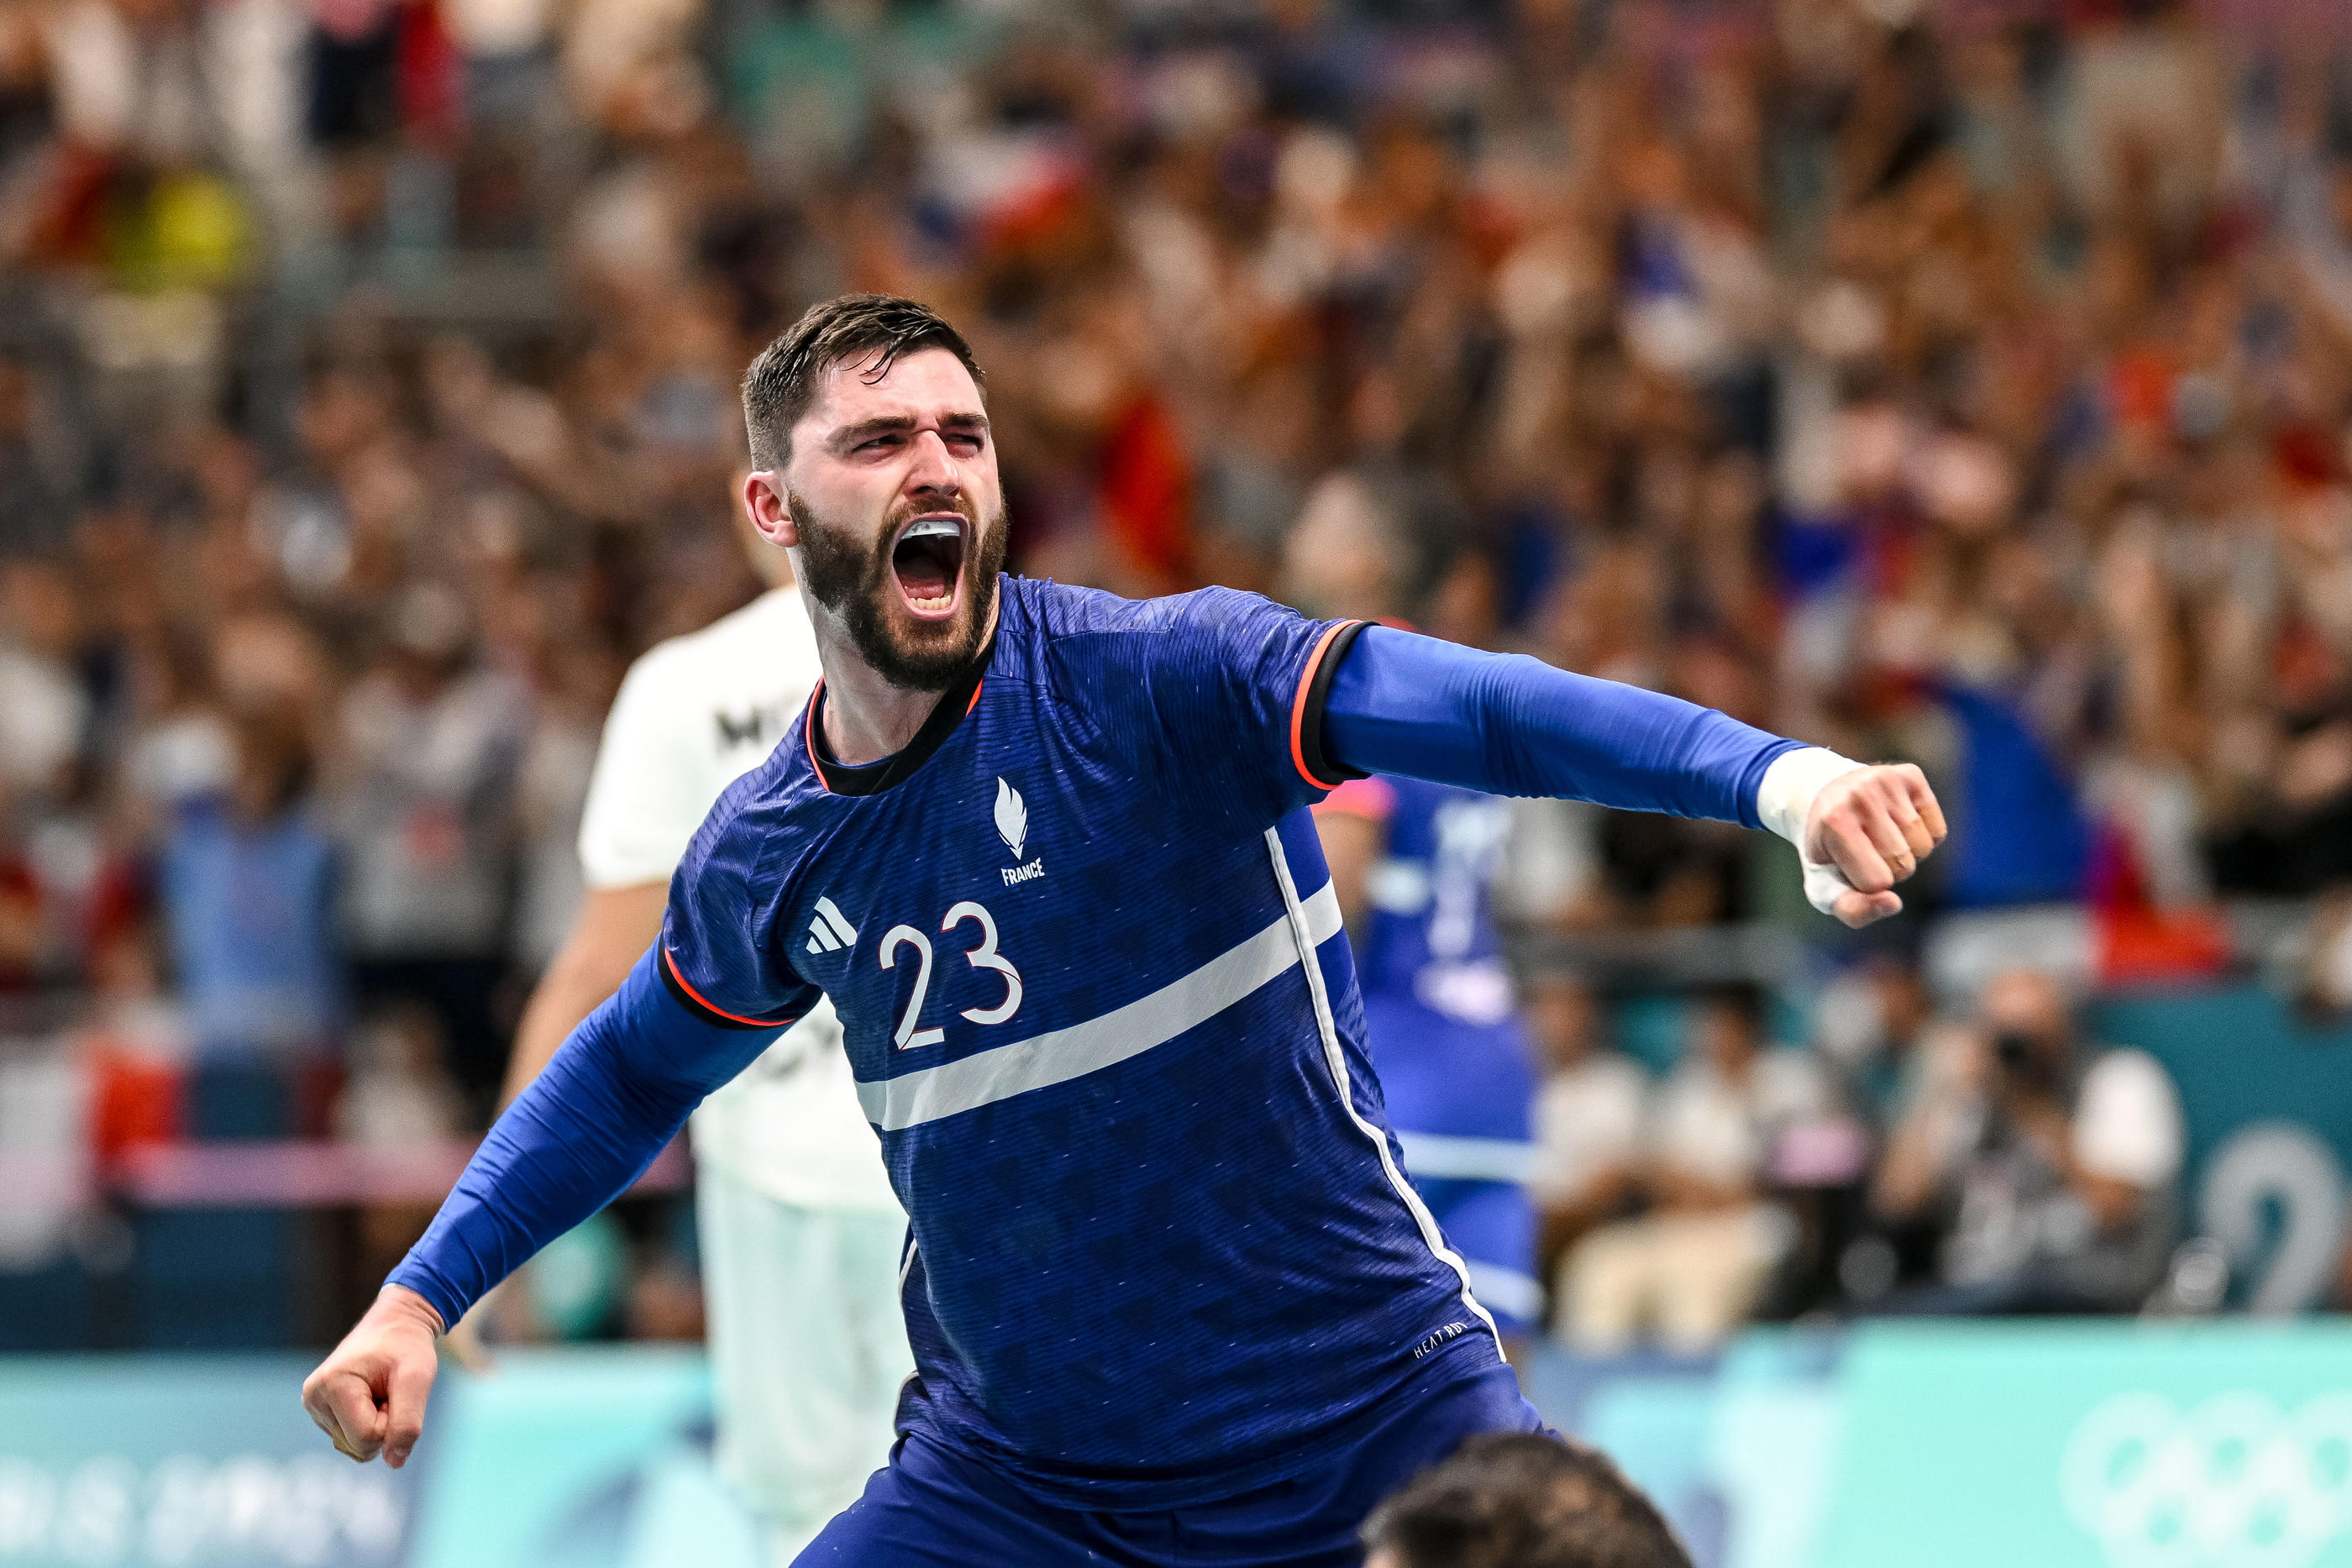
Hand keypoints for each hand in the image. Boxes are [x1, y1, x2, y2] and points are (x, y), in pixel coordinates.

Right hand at [301, 1285, 445, 1467]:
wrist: (397, 1324)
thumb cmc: (407, 1347)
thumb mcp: (418, 1378)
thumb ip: (407, 1422)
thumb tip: (394, 1462)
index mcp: (331, 1386)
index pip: (367, 1437)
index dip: (392, 1421)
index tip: (395, 1390)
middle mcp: (314, 1398)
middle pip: (358, 1446)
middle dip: (383, 1424)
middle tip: (389, 1390)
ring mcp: (315, 1406)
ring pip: (354, 1446)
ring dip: (376, 1425)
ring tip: (380, 1391)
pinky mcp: (321, 1411)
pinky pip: (351, 1439)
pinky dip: (367, 1424)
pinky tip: (371, 1397)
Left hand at [1802, 763, 1946, 927]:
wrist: (1823, 799)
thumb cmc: (1828, 852)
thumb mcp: (1826, 887)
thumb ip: (1852, 909)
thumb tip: (1892, 903)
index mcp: (1833, 821)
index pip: (1877, 881)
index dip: (1867, 883)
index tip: (1849, 865)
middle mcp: (1860, 795)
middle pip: (1903, 865)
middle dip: (1889, 869)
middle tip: (1864, 850)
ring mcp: (1886, 780)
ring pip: (1923, 848)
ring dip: (1907, 854)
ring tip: (1879, 837)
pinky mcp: (1910, 775)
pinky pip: (1938, 831)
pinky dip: (1924, 837)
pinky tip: (1896, 823)